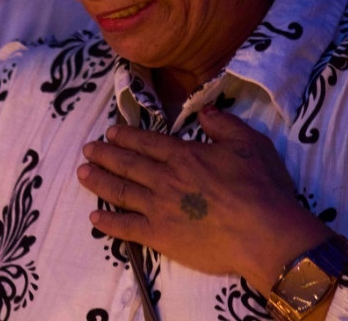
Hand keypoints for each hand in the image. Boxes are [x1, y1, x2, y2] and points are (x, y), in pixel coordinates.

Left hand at [77, 106, 331, 294]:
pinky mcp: (160, 237)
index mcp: (185, 155)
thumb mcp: (250, 143)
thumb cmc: (262, 188)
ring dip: (99, 181)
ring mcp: (159, 208)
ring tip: (81, 173)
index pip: (147, 142)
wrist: (266, 234)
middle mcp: (165, 179)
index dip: (126, 136)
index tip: (109, 132)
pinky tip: (95, 218)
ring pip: (121, 191)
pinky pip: (127, 228)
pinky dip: (109, 222)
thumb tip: (203, 111)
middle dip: (104, 154)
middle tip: (87, 149)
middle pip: (128, 164)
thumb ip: (223, 125)